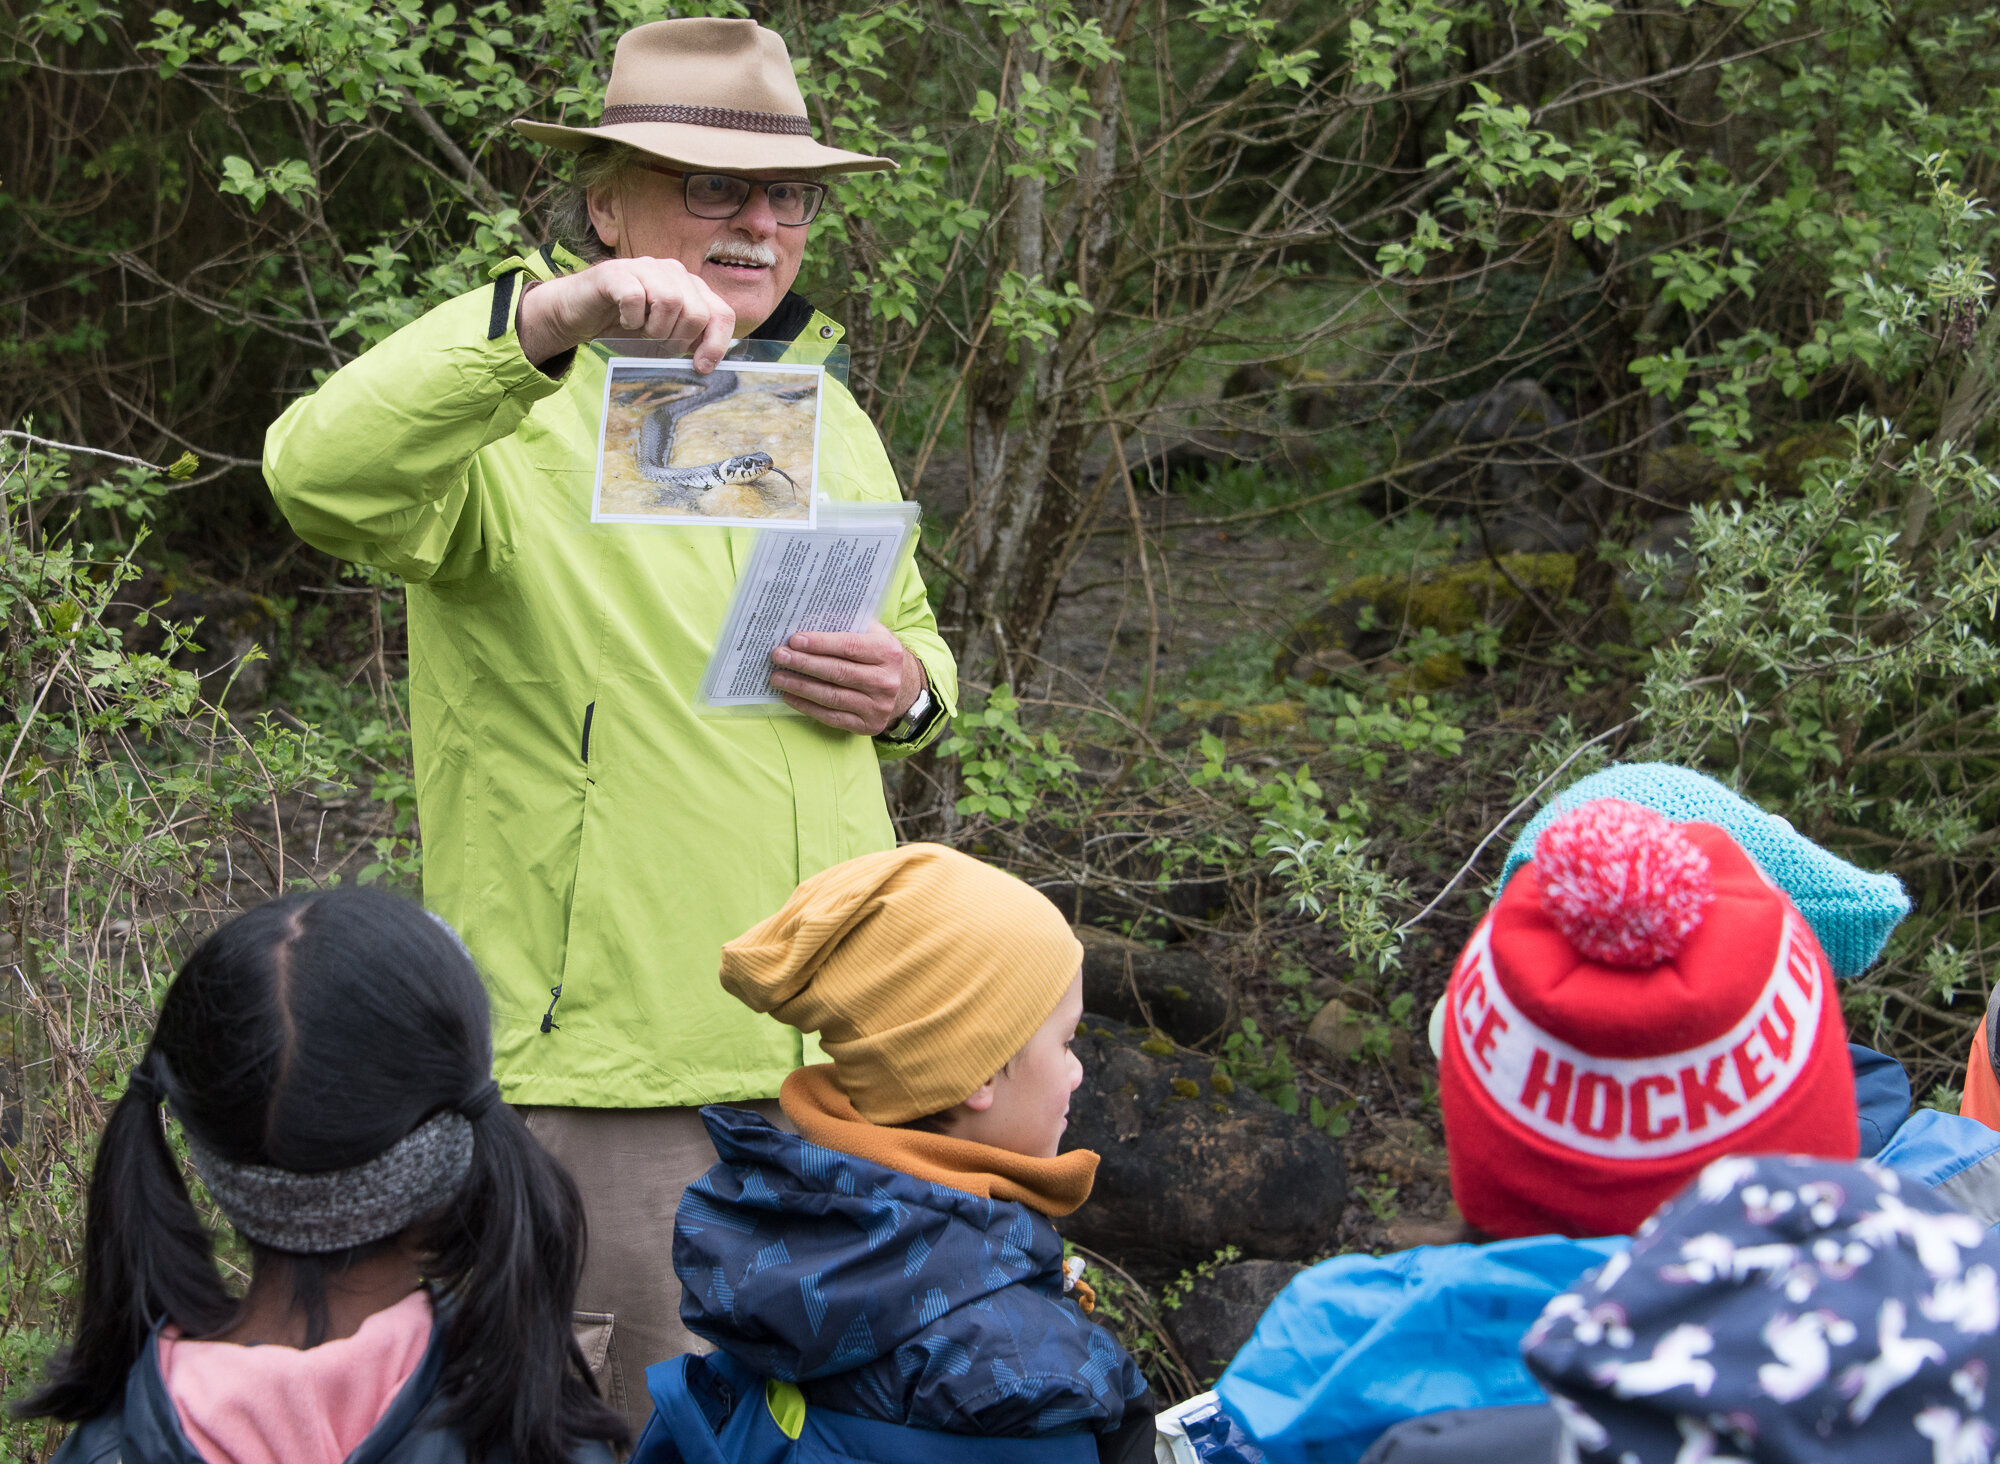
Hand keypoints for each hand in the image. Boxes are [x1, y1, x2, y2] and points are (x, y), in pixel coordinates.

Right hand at [516, 257, 735, 370]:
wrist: (579, 313)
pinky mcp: (616, 271)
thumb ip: (689, 342)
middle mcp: (674, 271)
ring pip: (670, 302)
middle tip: (657, 342)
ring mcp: (645, 267)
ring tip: (641, 330)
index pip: (723, 314)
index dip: (716, 345)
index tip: (701, 367)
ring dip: (655, 329)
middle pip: (698, 313)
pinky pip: (636, 297)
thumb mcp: (664, 338)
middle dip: (679, 339)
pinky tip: (624, 320)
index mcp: (691, 288)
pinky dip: (631, 318)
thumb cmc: (624, 325)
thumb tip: (709, 364)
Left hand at [769, 624, 924, 735]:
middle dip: (804, 663)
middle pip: (837, 672)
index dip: (820, 643)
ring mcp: (878, 706)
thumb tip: (807, 621)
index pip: (849, 646)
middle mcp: (886, 681)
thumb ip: (847, 625)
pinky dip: (807, 707)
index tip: (794, 640)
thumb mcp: (871, 633)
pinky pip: (832, 717)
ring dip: (800, 686)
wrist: (902, 687)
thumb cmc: (876, 654)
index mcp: (888, 652)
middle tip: (779, 656)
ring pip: (831, 696)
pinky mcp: (868, 725)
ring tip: (778, 677)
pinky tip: (790, 696)